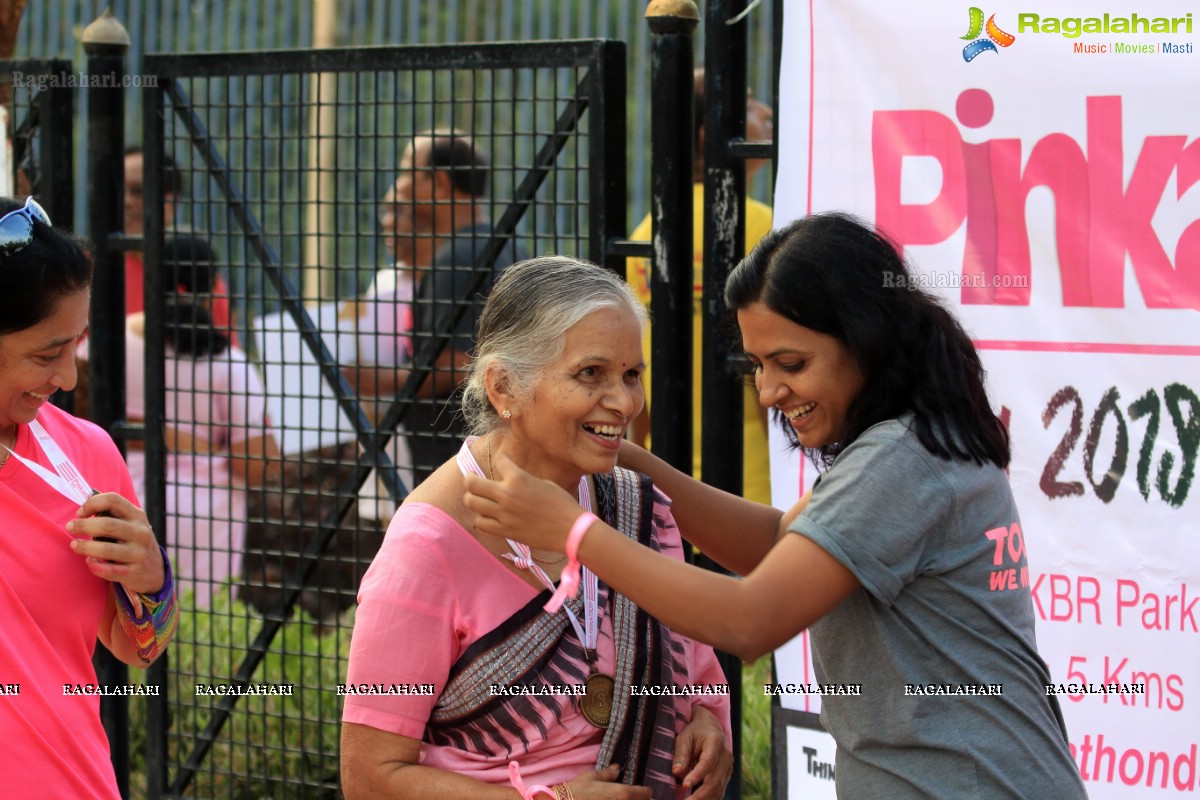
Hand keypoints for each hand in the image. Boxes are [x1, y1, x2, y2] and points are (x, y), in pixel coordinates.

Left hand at [67, 492, 165, 593]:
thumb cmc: (134, 542)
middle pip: (107, 525)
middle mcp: (141, 533)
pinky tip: (90, 562)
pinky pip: (108, 570)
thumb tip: (86, 502)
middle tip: (70, 527)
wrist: (155, 571)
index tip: (80, 513)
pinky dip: (95, 566)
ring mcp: (139, 553)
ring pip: (106, 549)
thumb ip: (112, 514)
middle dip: (83, 525)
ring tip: (74, 546)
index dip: (92, 503)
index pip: (113, 500)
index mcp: (138, 516)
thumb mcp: (131, 524)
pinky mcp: (134, 572)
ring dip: (85, 547)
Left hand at [463, 452, 582, 552]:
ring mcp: (503, 514)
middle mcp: (507, 494)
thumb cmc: (562, 504)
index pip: (498, 460)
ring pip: (471, 503)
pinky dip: (481, 519)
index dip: (500, 459)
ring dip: (472, 499)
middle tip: (472, 480)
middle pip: (472, 483)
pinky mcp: (504, 531)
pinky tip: (487, 517)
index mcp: (519, 478)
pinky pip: (480, 523)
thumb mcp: (543, 483)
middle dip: (470, 479)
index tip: (501, 461)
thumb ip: (522, 480)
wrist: (570, 530)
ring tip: (477, 499)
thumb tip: (510, 480)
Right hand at [563, 763, 651, 798]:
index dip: (645, 791)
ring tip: (616, 799)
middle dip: (639, 799)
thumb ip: (607, 774)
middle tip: (634, 796)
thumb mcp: (591, 778)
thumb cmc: (576, 791)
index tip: (643, 791)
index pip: (645, 793)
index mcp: (622, 793)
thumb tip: (617, 768)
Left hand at [672, 706, 732, 797]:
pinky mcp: (726, 777)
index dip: (697, 775)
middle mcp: (726, 757)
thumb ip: (682, 753)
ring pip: (718, 790)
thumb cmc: (695, 731)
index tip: (685, 785)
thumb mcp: (685, 737)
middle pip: (715, 780)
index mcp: (715, 742)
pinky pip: (719, 792)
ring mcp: (728, 768)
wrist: (711, 727)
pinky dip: (708, 799)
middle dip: (700, 795)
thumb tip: (677, 772)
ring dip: (704, 799)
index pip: (708, 762)